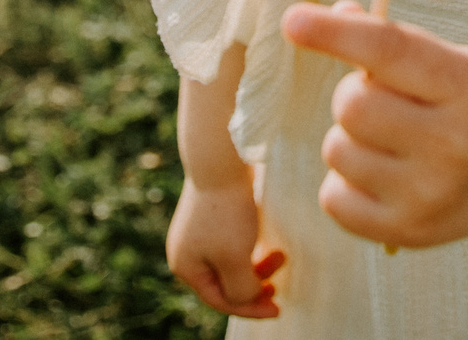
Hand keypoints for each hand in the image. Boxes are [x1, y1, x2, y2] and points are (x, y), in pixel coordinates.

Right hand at [167, 177, 284, 319]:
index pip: (220, 300)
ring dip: (257, 264)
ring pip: (232, 261)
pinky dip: (252, 247)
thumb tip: (246, 300)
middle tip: (279, 284)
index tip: (278, 308)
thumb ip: (241, 289)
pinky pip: (233, 242)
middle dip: (255, 284)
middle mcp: (187, 251)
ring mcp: (198, 232)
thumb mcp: (235, 259)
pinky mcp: (212, 214)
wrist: (220, 159)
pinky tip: (269, 241)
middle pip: (225, 282)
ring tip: (281, 255)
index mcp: (186, 266)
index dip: (250, 309)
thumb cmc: (227, 212)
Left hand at [281, 0, 467, 249]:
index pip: (391, 51)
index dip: (337, 35)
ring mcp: (430, 195)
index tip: (292, 20)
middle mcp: (454, 144)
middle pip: (352, 104)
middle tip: (382, 99)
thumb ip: (390, 40)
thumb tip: (323, 18)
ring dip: (348, 138)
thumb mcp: (448, 59)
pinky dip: (345, 181)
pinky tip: (383, 176)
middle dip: (353, 94)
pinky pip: (333, 197)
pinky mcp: (405, 232)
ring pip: (336, 149)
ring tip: (389, 141)